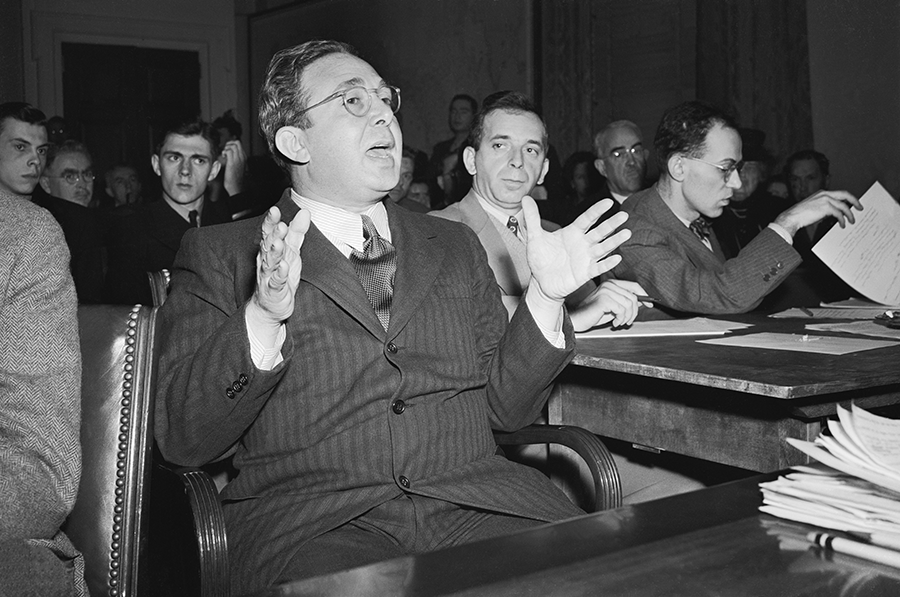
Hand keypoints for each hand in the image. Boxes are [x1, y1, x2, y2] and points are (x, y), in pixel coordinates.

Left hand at [221, 140, 246, 195]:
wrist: (236, 186)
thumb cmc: (235, 177)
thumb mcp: (237, 166)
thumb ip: (235, 158)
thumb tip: (229, 153)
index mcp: (244, 157)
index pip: (239, 144)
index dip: (231, 144)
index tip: (227, 149)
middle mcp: (242, 157)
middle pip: (237, 142)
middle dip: (229, 144)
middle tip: (225, 150)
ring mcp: (238, 159)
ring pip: (233, 145)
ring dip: (226, 148)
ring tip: (224, 154)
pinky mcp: (232, 162)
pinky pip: (228, 151)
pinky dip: (224, 152)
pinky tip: (223, 157)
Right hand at [248, 206, 310, 329]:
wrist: (272, 305)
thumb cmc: (281, 275)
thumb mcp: (291, 251)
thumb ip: (296, 232)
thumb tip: (305, 212)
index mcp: (270, 249)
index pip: (269, 232)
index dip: (271, 221)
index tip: (275, 210)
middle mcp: (267, 260)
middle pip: (268, 245)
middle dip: (273, 235)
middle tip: (280, 226)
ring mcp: (269, 276)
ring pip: (270, 262)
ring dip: (274, 252)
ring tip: (279, 243)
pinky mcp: (273, 290)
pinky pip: (275, 282)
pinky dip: (279, 275)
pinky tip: (283, 268)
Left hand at [521, 196, 631, 301]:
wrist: (541, 282)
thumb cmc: (540, 259)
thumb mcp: (534, 237)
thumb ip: (532, 218)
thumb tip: (526, 198)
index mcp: (572, 232)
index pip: (587, 219)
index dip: (597, 211)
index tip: (608, 202)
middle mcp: (582, 244)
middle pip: (600, 231)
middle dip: (612, 224)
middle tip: (624, 215)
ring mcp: (586, 258)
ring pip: (603, 248)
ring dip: (615, 241)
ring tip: (627, 233)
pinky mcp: (586, 273)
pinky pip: (599, 267)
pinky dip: (607, 263)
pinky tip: (617, 257)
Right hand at [570, 279, 648, 330]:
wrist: (578, 319)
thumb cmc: (594, 314)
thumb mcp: (614, 307)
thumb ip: (626, 302)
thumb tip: (642, 302)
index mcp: (611, 283)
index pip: (634, 286)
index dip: (644, 295)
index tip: (650, 304)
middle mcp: (609, 284)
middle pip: (634, 298)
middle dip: (634, 313)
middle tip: (627, 321)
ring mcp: (606, 291)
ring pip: (629, 305)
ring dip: (627, 318)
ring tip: (619, 322)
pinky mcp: (604, 299)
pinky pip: (622, 310)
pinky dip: (620, 319)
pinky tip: (614, 322)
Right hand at [774, 189, 861, 235]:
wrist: (792, 217)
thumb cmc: (800, 214)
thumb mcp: (814, 207)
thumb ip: (824, 207)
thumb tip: (833, 213)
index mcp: (822, 193)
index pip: (839, 193)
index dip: (848, 198)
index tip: (853, 203)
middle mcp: (825, 194)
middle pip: (845, 195)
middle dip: (855, 201)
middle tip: (860, 207)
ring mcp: (825, 200)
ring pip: (843, 206)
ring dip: (849, 214)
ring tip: (852, 221)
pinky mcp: (825, 207)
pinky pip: (839, 213)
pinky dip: (842, 220)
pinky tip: (842, 224)